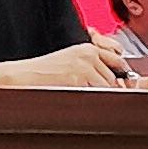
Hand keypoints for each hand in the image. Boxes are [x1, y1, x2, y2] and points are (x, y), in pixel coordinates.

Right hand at [11, 33, 135, 87]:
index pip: (117, 60)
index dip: (120, 74)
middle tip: (97, 95)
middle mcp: (88, 55)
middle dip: (109, 88)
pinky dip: (93, 100)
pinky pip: (96, 94)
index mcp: (87, 48)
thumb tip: (115, 82)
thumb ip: (92, 66)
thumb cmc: (45, 72)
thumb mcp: (71, 61)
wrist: (25, 76)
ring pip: (107, 87)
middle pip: (113, 77)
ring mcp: (84, 67)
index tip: (121, 84)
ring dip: (101, 95)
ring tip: (85, 97)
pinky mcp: (78, 79)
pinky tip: (81, 99)